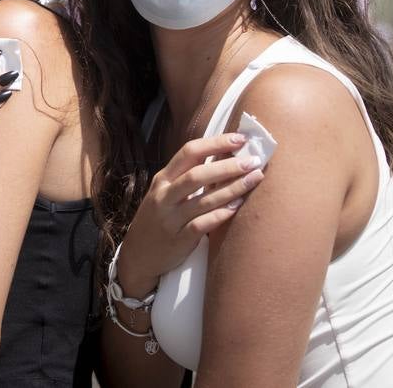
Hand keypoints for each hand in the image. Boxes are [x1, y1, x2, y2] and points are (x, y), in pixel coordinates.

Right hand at [114, 133, 265, 297]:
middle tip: (253, 161)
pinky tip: (238, 206)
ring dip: (232, 188)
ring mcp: (170, 219)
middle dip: (227, 166)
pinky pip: (202, 225)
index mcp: (162, 179)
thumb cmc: (158, 218)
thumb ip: (186, 177)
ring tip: (254, 179)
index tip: (239, 139)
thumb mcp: (164, 192)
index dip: (215, 143)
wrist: (138, 254)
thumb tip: (222, 156)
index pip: (189, 152)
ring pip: (203, 200)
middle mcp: (164, 196)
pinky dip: (221, 214)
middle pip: (197, 175)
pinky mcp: (178, 240)